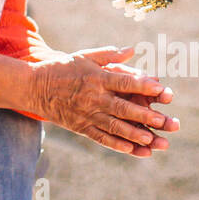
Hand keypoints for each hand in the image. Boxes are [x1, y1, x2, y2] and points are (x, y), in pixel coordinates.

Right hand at [30, 46, 179, 156]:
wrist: (35, 87)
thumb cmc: (63, 68)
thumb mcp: (85, 56)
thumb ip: (109, 55)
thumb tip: (132, 50)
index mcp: (96, 77)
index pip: (123, 82)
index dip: (142, 85)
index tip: (161, 89)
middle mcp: (93, 97)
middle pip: (122, 107)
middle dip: (144, 115)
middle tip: (163, 121)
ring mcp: (86, 114)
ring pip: (114, 126)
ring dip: (133, 133)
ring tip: (151, 139)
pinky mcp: (80, 127)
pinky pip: (100, 137)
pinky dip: (116, 144)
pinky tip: (130, 149)